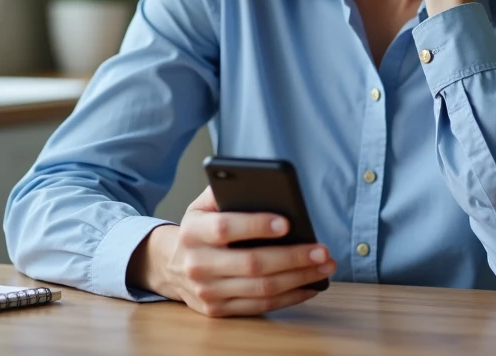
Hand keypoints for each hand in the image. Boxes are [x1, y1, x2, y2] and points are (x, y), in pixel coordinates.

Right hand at [128, 186, 334, 316]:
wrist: (170, 264)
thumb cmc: (200, 229)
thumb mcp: (203, 204)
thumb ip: (225, 189)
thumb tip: (263, 184)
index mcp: (193, 231)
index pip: (225, 227)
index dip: (255, 225)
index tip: (287, 222)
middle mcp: (197, 264)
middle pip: (251, 263)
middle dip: (293, 257)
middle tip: (322, 250)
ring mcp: (207, 291)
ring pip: (261, 288)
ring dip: (299, 278)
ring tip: (324, 266)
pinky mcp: (218, 311)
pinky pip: (261, 306)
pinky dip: (290, 297)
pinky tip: (310, 285)